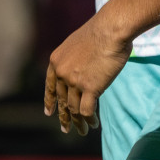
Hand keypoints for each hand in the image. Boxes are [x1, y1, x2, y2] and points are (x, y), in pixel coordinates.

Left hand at [44, 13, 130, 135]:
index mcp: (56, 61)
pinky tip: (94, 123)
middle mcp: (61, 73)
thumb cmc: (100, 31)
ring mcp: (74, 81)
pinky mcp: (89, 88)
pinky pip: (86, 110)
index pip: (49, 86)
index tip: (49, 113)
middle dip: (63, 117)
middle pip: (62, 101)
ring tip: (83, 130)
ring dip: (78, 122)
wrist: (110, 29)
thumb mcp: (77, 44)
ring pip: (74, 109)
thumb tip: (79, 72)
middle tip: (65, 129)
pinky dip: (89, 119)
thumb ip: (74, 60)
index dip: (50, 101)